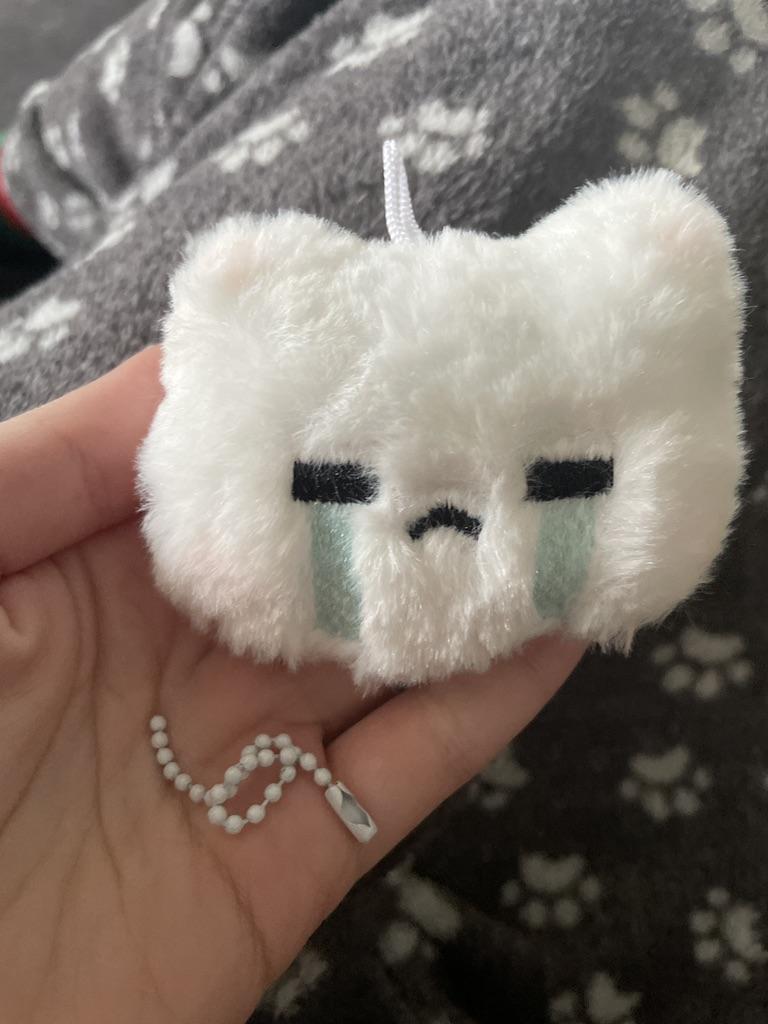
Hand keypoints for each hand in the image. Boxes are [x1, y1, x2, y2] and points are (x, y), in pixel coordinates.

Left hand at [0, 348, 582, 1023]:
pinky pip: (406, 767)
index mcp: (90, 571)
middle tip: (515, 410)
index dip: (303, 403)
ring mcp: (243, 752)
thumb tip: (192, 366)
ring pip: (381, 652)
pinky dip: (484, 703)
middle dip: (409, 484)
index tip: (395, 337)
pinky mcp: (295, 856)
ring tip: (564, 505)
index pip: (224, 466)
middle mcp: (179, 649)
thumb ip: (50, 466)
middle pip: (318, 554)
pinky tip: (555, 632)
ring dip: (467, 585)